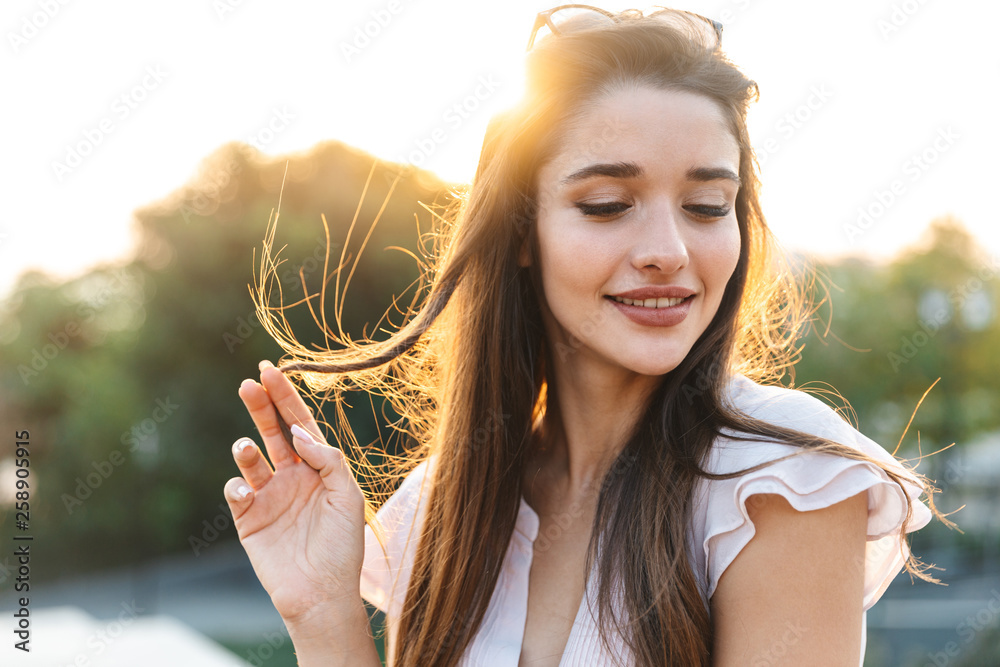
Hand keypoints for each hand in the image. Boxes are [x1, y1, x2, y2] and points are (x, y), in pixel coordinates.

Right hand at [224, 360, 366, 625]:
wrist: (321, 594)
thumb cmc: (342, 547)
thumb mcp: (348, 496)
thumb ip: (328, 459)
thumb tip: (298, 432)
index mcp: (319, 467)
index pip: (300, 424)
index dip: (287, 397)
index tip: (271, 369)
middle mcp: (293, 476)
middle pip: (273, 432)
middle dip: (261, 406)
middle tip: (248, 384)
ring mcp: (269, 496)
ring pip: (250, 459)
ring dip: (246, 448)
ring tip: (247, 447)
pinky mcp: (248, 519)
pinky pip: (236, 492)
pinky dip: (236, 487)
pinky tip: (246, 493)